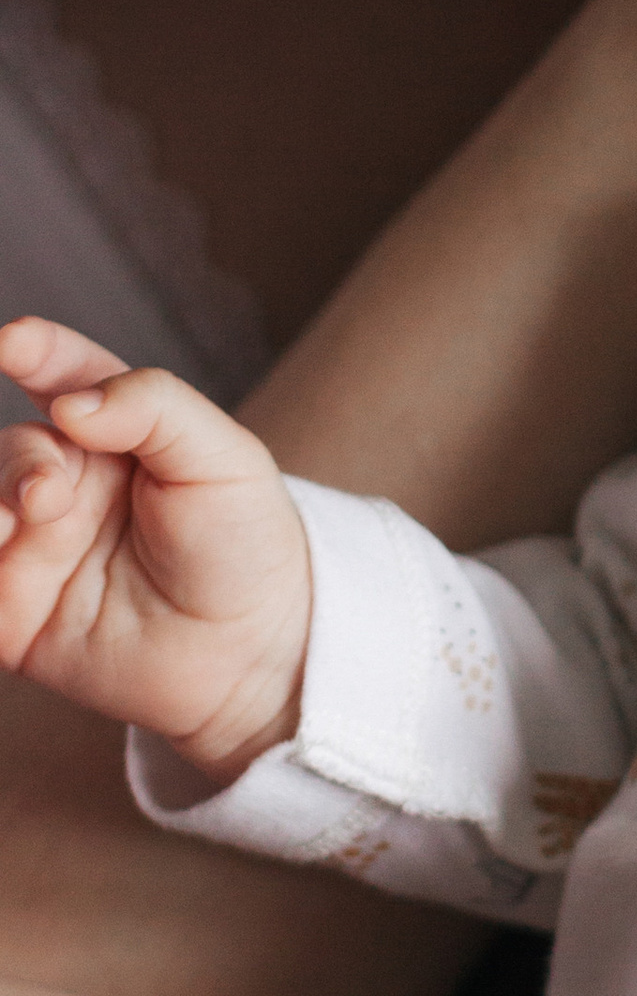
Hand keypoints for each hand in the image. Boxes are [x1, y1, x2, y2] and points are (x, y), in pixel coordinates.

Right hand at [0, 317, 308, 778]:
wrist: (253, 653)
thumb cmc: (245, 542)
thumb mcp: (224, 459)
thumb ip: (154, 409)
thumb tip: (72, 402)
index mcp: (118, 434)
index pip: (65, 376)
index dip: (36, 351)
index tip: (14, 342)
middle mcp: (68, 484)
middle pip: (16, 450)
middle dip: (21, 464)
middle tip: (47, 496)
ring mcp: (37, 547)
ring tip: (10, 527)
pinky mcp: (13, 615)